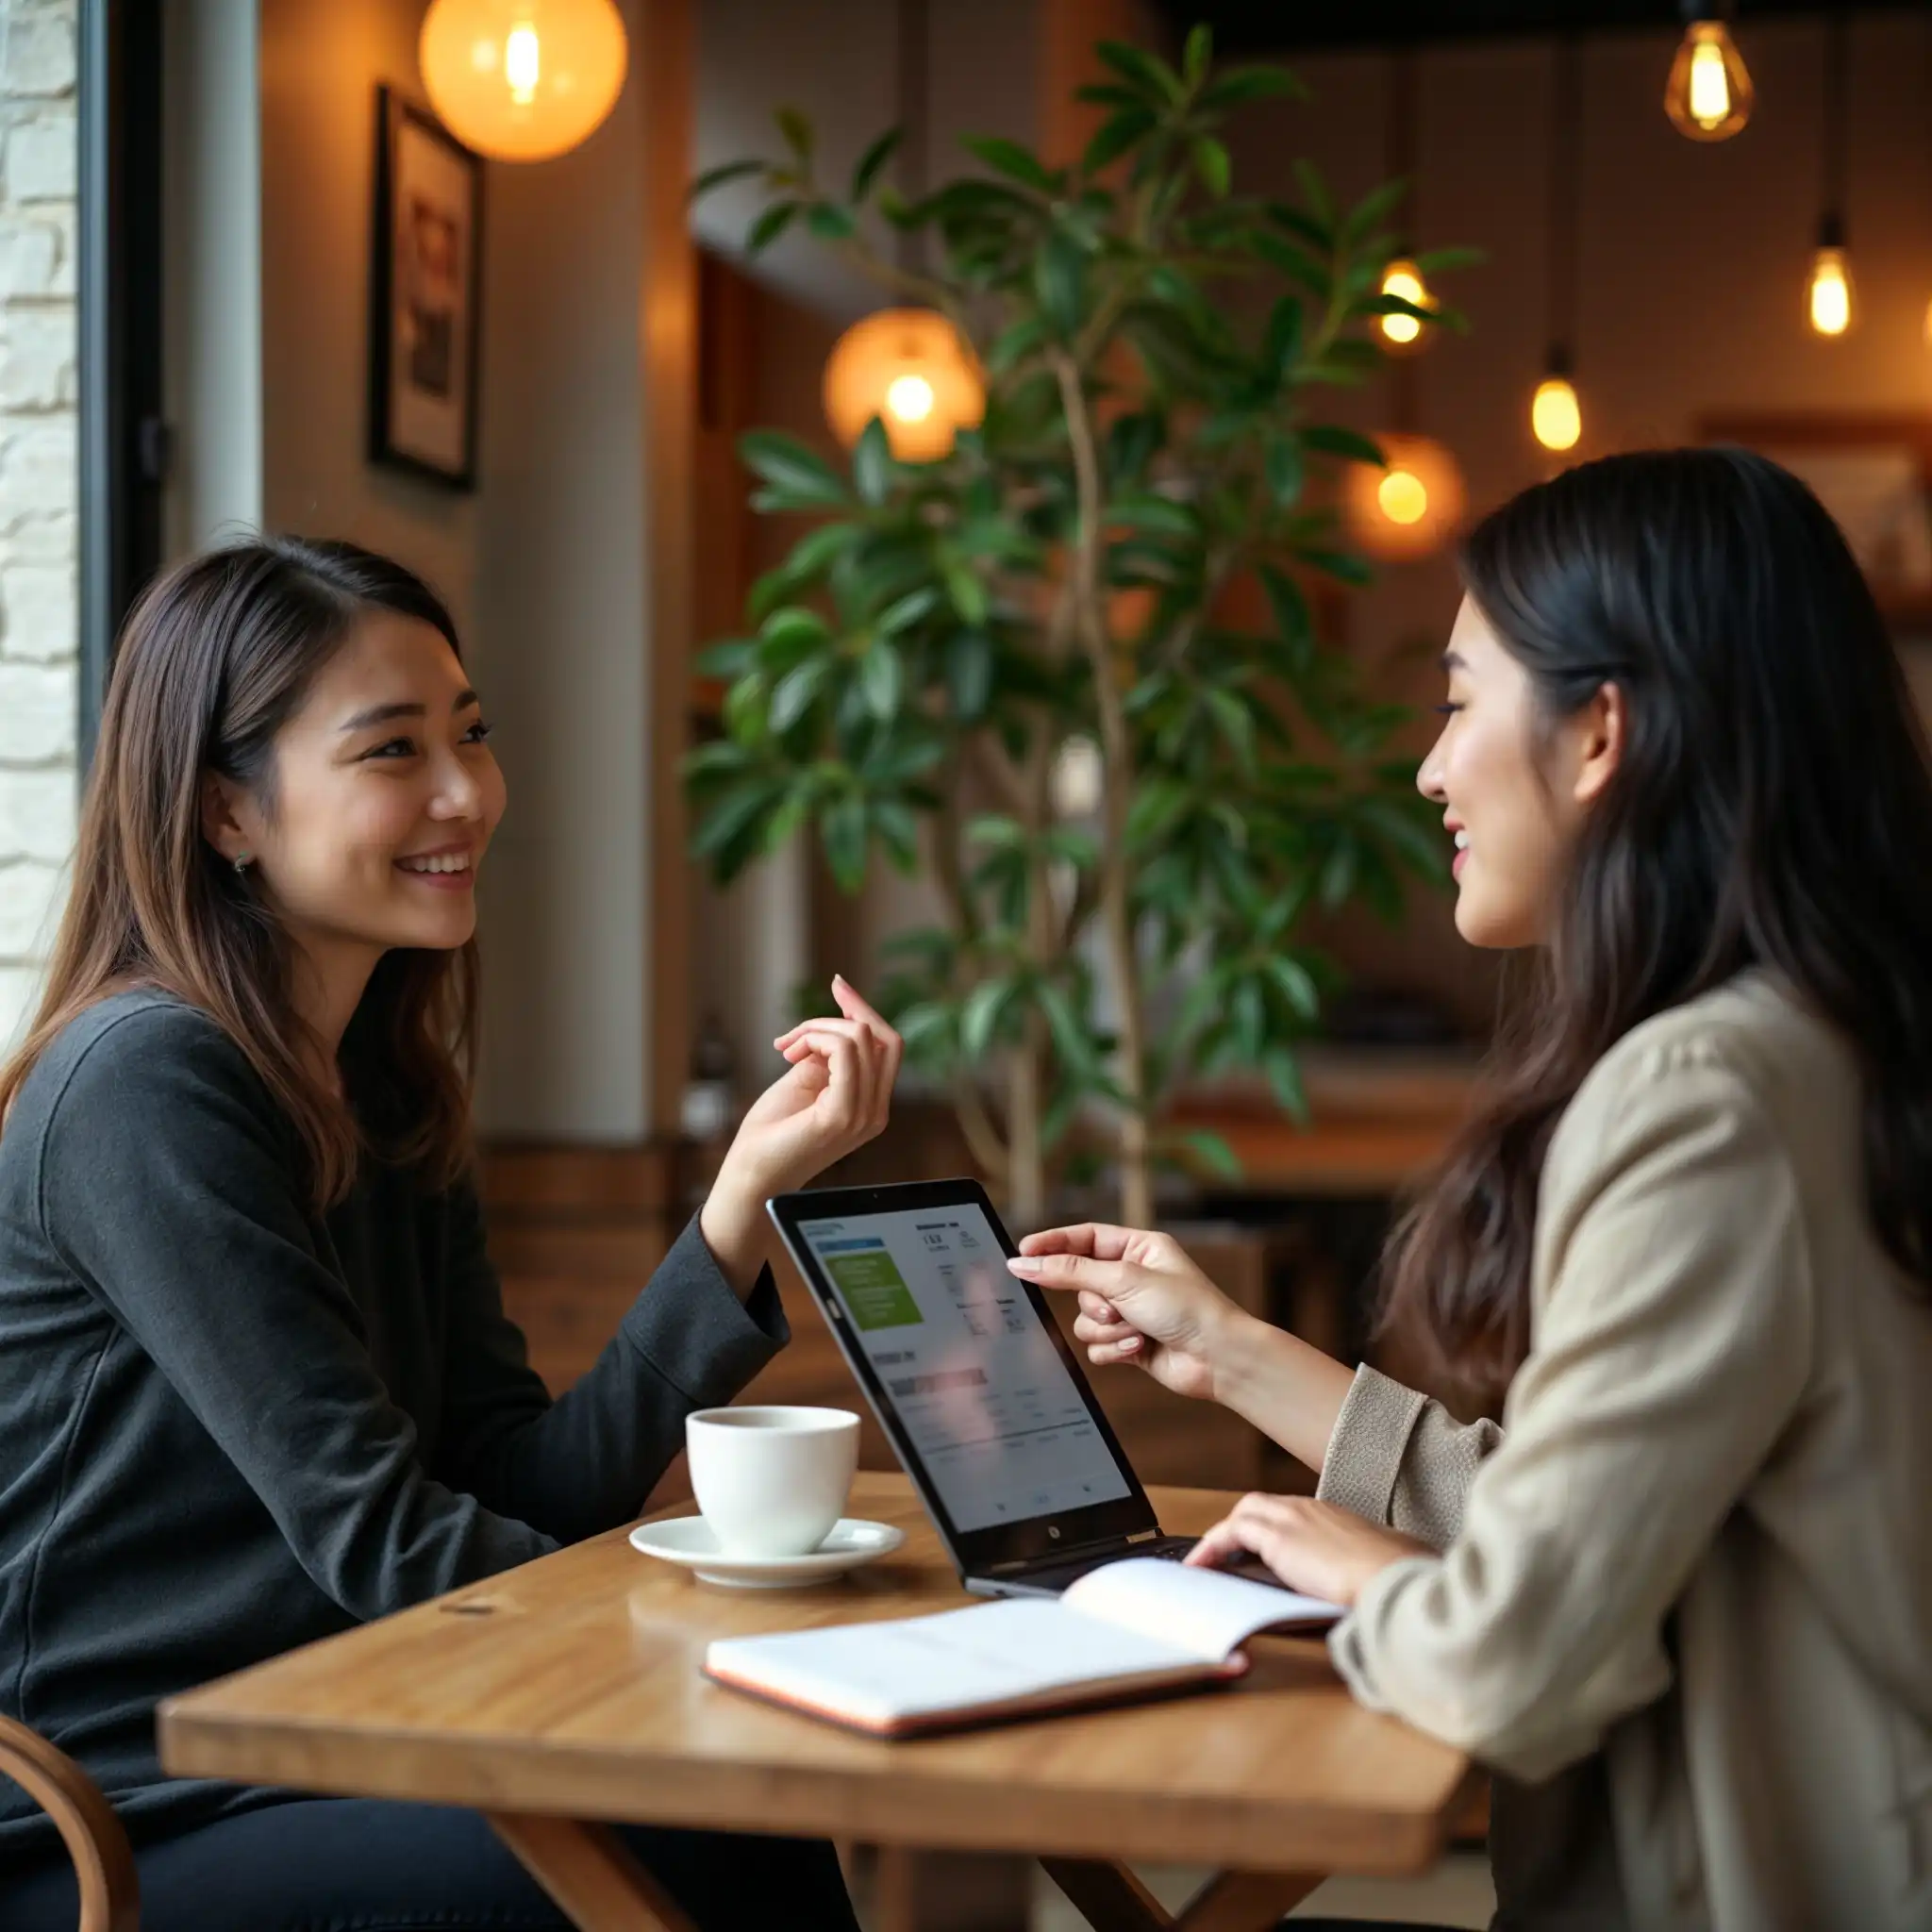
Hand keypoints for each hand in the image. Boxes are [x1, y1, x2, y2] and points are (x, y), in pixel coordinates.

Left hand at [700, 976, 901, 1291]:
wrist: (751, 1177)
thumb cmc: (772, 1132)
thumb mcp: (805, 1080)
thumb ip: (827, 1054)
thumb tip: (837, 1020)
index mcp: (871, 1104)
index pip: (889, 1045)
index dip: (865, 1010)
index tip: (838, 985)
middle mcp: (876, 1111)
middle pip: (885, 1037)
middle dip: (848, 1010)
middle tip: (808, 1014)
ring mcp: (864, 1115)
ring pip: (860, 1038)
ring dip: (816, 1028)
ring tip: (786, 1048)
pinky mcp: (843, 1115)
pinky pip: (844, 1053)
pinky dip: (814, 1039)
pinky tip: (789, 1055)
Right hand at [1006, 1224, 1248, 1402]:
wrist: (1219, 1358)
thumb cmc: (1188, 1309)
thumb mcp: (1123, 1280)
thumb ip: (1069, 1271)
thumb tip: (1025, 1262)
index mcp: (1139, 1248)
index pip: (1084, 1239)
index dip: (1052, 1245)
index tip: (1021, 1254)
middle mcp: (1133, 1278)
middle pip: (1079, 1285)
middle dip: (1095, 1303)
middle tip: (1114, 1308)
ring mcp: (1131, 1312)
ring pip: (1085, 1320)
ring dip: (1107, 1329)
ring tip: (1137, 1331)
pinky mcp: (1129, 1343)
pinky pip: (1096, 1346)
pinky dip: (1114, 1349)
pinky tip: (1140, 1348)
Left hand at [1185, 1493, 1431, 1607]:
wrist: (1396, 1580)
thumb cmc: (1399, 1583)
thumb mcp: (1384, 1571)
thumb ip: (1371, 1572)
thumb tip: (1371, 1590)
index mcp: (1339, 1516)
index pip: (1295, 1514)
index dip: (1275, 1529)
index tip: (1265, 1550)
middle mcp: (1314, 1509)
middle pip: (1264, 1506)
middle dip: (1243, 1527)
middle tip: (1227, 1555)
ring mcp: (1295, 1517)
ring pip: (1246, 1513)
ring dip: (1225, 1536)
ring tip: (1206, 1564)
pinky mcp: (1278, 1536)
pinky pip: (1230, 1532)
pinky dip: (1212, 1547)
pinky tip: (1201, 1567)